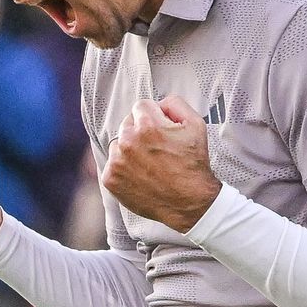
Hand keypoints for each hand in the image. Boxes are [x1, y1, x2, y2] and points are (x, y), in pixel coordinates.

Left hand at [100, 98, 220, 232]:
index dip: (154, 117)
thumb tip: (159, 103)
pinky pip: (112, 165)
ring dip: (129, 150)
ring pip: (118, 144)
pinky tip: (140, 176)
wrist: (189, 203)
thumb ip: (175, 104)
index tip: (161, 131)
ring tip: (148, 164)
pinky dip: (123, 169)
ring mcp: (117, 161)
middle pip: (127, 124)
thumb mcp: (196, 125)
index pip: (141, 106)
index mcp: (147, 125)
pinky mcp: (110, 179)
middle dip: (140, 132)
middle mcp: (128, 141)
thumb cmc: (193, 164)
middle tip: (156, 149)